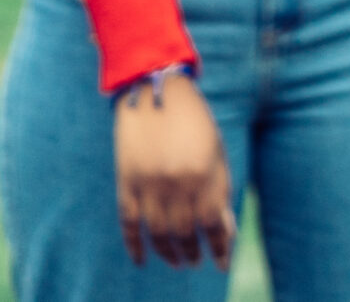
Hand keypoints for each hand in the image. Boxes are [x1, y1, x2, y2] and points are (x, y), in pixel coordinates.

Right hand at [115, 75, 235, 269]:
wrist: (153, 87)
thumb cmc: (193, 118)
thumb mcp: (215, 149)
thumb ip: (219, 187)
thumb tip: (223, 227)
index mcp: (204, 173)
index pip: (213, 224)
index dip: (220, 247)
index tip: (222, 262)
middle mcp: (176, 183)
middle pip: (185, 232)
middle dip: (193, 252)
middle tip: (196, 261)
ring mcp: (149, 183)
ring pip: (158, 232)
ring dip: (169, 252)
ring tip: (178, 261)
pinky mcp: (126, 180)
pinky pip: (129, 222)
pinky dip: (135, 244)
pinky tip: (142, 259)